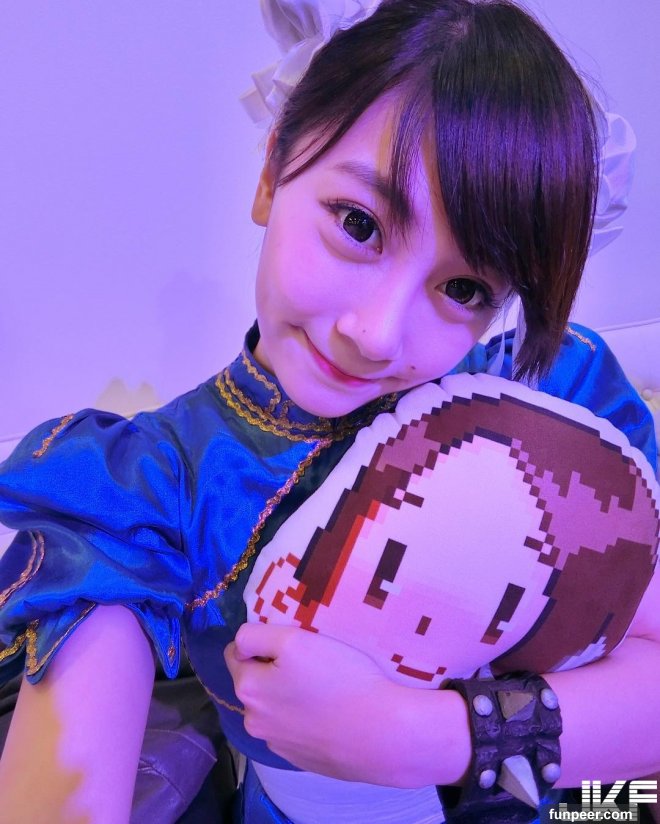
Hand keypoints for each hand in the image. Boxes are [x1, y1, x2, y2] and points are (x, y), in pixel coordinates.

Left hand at [224, 623, 417, 783]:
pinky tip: (329, 714)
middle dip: (272, 671)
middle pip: (254, 683)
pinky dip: (303, 719)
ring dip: (287, 697)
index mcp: (248, 690)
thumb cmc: (339, 677)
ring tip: (323, 690)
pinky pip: (293, 730)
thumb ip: (255, 637)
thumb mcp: (294, 640)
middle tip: (310, 663)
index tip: (290, 643)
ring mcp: (278, 745)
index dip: (261, 643)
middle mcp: (254, 722)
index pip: (236, 653)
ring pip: (273, 709)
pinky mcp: (301, 760)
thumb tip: (238, 646)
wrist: (381, 733)